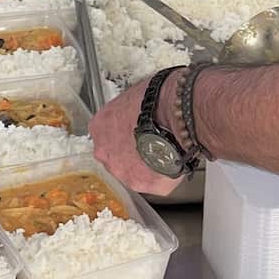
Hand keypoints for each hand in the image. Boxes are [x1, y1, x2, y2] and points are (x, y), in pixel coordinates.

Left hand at [90, 75, 186, 197]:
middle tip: (152, 140)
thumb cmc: (160, 97)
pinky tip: (177, 157)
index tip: (136, 128)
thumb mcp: (136, 94)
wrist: (178, 112)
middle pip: (116, 156)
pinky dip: (167, 172)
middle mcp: (107, 152)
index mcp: (100, 126)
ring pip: (135, 172)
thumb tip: (139, 108)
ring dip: (148, 163)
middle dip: (133, 151)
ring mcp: (125, 172)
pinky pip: (157, 181)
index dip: (124, 131)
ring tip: (167, 148)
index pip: (106, 133)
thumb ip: (130, 108)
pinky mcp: (148, 184)